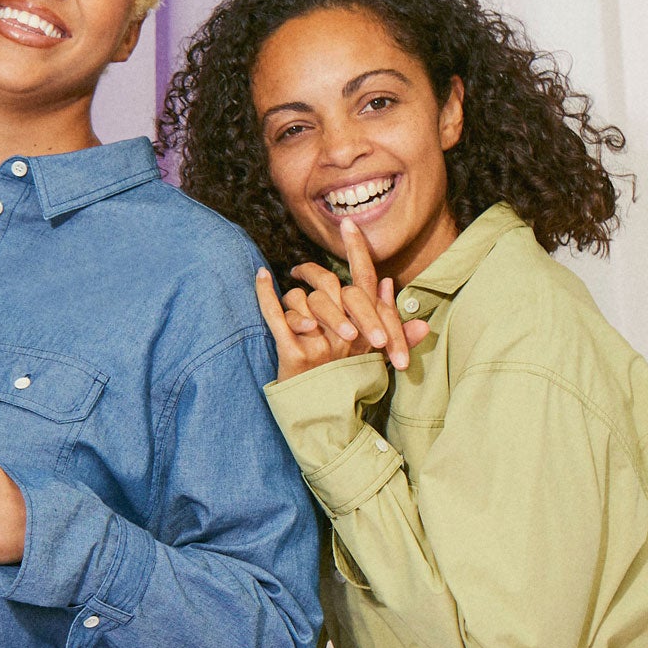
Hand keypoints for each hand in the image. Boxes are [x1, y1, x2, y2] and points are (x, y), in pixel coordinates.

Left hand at [255, 218, 429, 382]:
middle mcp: (347, 336)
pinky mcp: (295, 356)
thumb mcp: (372, 354)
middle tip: (299, 270)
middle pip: (331, 285)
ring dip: (291, 297)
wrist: (326, 423)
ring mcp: (321, 346)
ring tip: (286, 303)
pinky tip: (260, 276)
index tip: (348, 223)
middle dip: (314, 272)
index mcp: (367, 330)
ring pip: (303, 300)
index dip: (358, 250)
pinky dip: (265, 293)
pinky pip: (276, 315)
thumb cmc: (346, 385)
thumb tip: (387, 284)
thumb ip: (385, 320)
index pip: (365, 282)